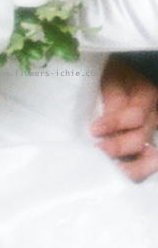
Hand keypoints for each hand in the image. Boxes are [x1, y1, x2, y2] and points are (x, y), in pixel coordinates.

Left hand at [92, 57, 157, 181]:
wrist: (133, 72)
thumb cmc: (118, 73)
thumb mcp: (114, 78)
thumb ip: (112, 97)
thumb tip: (101, 125)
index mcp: (147, 97)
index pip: (136, 116)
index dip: (116, 123)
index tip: (95, 129)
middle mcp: (154, 117)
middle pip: (141, 139)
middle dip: (118, 147)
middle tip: (98, 151)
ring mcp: (152, 131)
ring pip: (151, 156)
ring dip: (133, 167)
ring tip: (115, 172)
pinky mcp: (146, 142)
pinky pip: (149, 160)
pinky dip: (138, 170)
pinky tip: (123, 175)